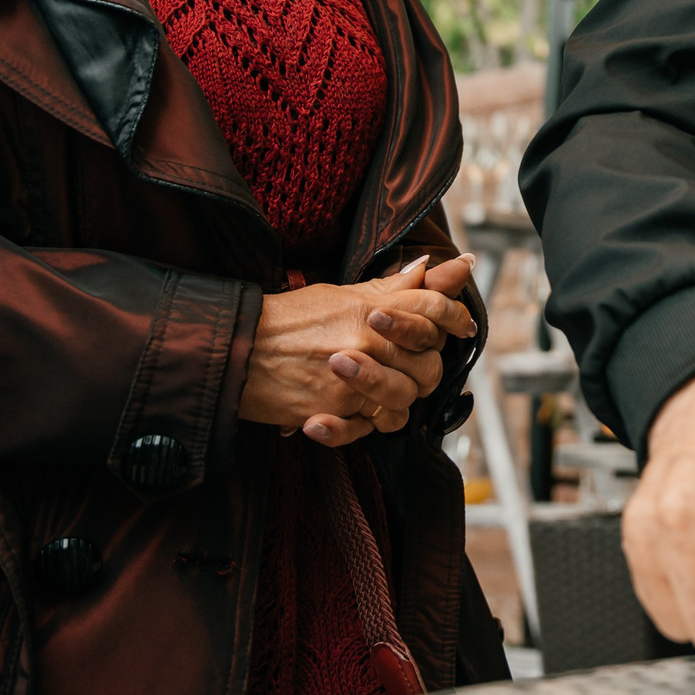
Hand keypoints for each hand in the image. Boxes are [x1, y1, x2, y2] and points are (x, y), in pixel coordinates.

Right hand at [237, 253, 477, 446]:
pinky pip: (372, 427)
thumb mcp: (340, 295)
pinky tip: (358, 411)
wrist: (233, 350)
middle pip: (429, 362)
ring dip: (399, 396)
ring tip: (380, 389)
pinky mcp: (331, 410)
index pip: (434, 309)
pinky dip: (369, 424)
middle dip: (426, 366)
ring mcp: (350, 380)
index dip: (455, 316)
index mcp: (371, 308)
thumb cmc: (284, 319)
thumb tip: (433, 267)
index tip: (462, 325)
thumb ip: (391, 287)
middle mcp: (366, 341)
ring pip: (406, 399)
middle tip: (411, 365)